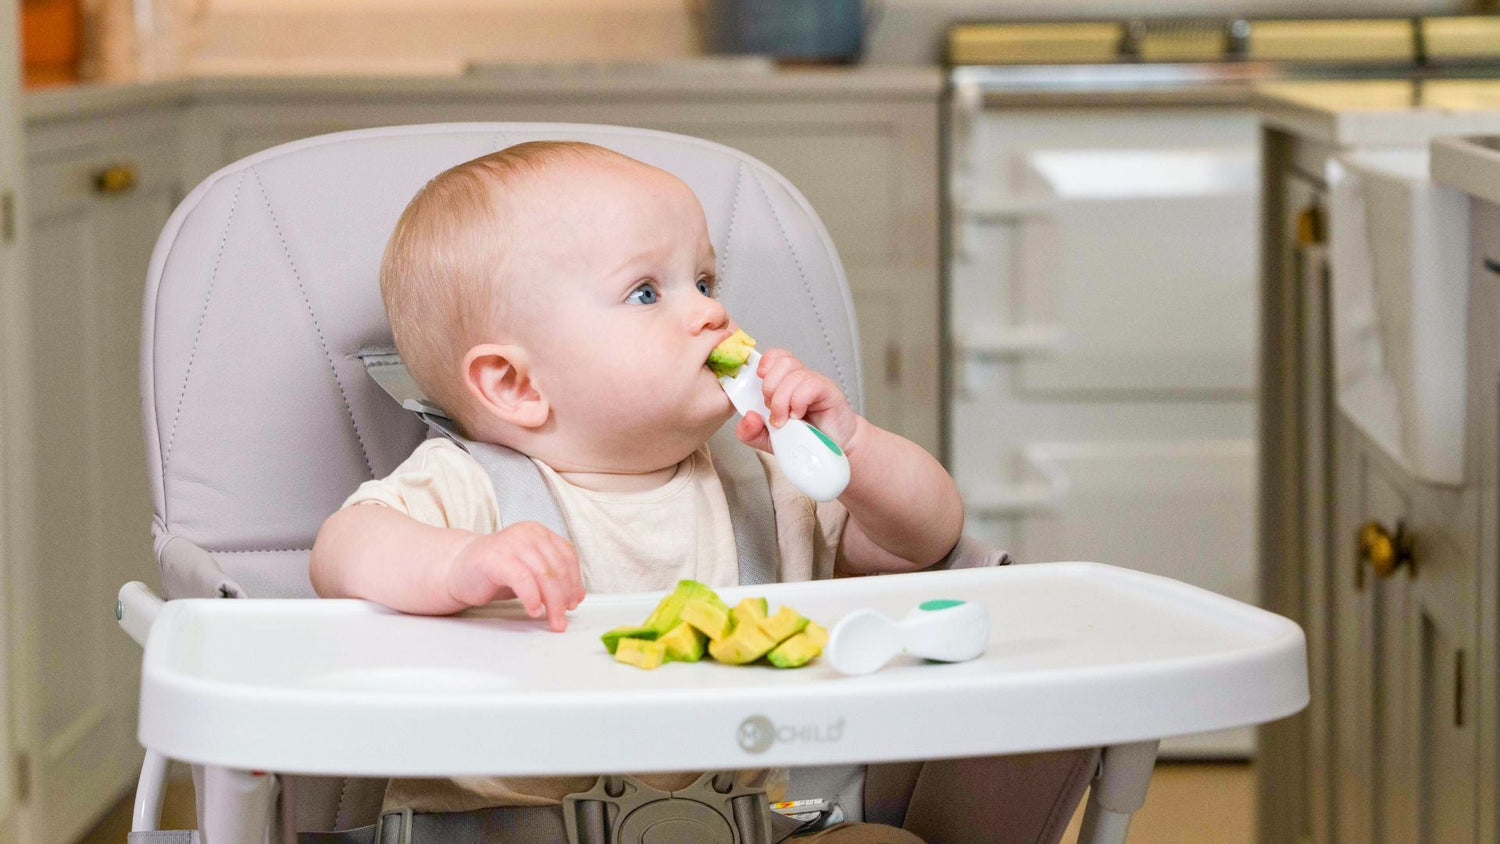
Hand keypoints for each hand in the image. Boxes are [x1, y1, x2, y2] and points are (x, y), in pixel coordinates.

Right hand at [443, 521, 583, 630]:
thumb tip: (576, 596)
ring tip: (552, 620)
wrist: (457, 570)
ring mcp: (511, 543)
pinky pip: (523, 580)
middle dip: (563, 598)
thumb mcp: (529, 573)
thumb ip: (551, 579)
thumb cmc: (494, 572)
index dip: (574, 582)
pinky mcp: (496, 558)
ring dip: (552, 603)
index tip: (574, 602)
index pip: (567, 556)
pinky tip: (534, 611)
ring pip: (544, 575)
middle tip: (562, 619)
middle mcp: (527, 533)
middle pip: (557, 568)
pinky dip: (532, 598)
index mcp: (538, 532)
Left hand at [735, 348, 859, 453]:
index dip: (764, 363)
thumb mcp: (768, 440)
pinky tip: (799, 415)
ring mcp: (814, 383)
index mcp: (784, 382)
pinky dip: (798, 401)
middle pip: (781, 362)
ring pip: (793, 375)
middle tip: (772, 410)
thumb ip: (750, 432)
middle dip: (770, 387)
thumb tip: (748, 416)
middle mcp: (799, 379)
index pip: (773, 357)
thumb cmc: (803, 439)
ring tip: (785, 420)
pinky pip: (810, 385)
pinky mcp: (828, 391)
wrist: (832, 450)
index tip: (758, 380)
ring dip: (782, 400)